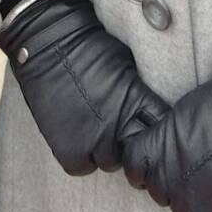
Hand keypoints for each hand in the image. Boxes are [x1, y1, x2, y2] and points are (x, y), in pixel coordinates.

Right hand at [0, 0, 168, 174]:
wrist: (50, 44)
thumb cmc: (88, 47)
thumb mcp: (125, 63)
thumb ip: (137, 90)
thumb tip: (147, 105)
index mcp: (137, 101)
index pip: (160, 127)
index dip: (156, 128)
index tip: (148, 125)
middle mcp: (119, 126)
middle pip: (136, 151)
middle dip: (130, 141)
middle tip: (118, 128)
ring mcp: (94, 141)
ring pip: (110, 162)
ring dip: (105, 149)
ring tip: (94, 129)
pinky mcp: (69, 150)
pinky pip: (83, 167)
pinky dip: (81, 156)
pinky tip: (77, 137)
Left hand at [121, 58, 211, 211]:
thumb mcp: (182, 114)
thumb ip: (165, 139)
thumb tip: (162, 152)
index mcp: (155, 150)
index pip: (134, 169)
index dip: (148, 166)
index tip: (163, 161)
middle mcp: (166, 178)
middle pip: (160, 193)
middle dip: (174, 183)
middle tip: (199, 168)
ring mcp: (189, 202)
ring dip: (196, 201)